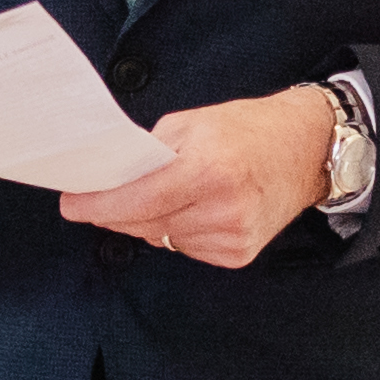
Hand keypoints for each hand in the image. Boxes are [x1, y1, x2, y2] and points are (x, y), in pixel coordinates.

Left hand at [58, 84, 335, 269]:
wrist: (307, 150)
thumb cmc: (247, 129)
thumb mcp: (190, 124)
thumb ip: (146, 154)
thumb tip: (105, 179)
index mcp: (208, 169)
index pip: (136, 200)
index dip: (96, 205)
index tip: (71, 204)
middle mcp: (221, 209)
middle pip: (141, 223)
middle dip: (115, 211)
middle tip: (102, 195)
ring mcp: (231, 237)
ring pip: (159, 238)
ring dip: (148, 220)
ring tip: (169, 193)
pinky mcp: (237, 255)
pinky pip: (184, 247)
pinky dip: (177, 230)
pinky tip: (194, 209)